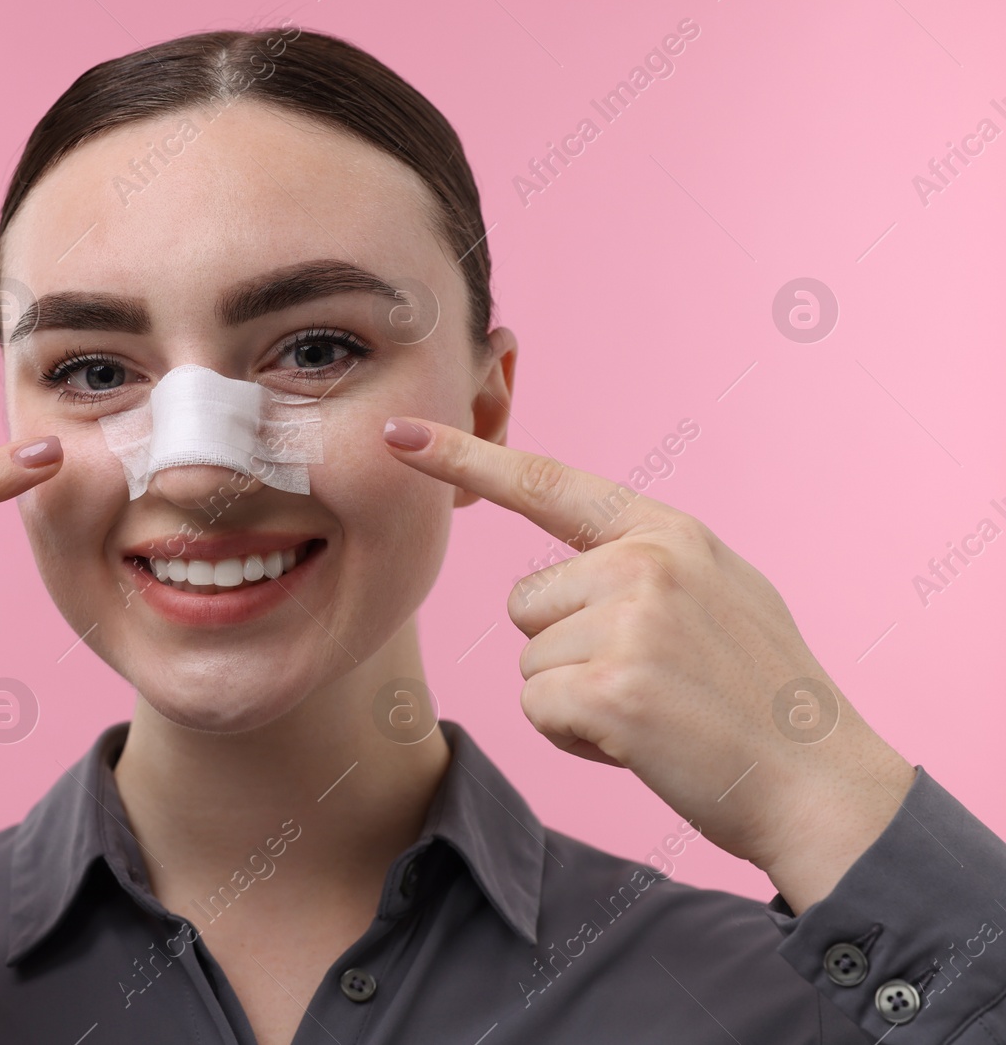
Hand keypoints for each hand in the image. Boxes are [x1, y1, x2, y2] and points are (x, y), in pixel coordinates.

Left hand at [381, 417, 913, 910]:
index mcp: (667, 533)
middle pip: (524, 603)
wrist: (821, 785)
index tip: (399, 434)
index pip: (546, 484)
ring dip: (571, 699)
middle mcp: (645, 563)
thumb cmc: (762, 698)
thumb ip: (644, 562)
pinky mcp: (611, 687)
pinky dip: (572, 737)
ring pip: (527, 660)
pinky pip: (535, 707)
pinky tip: (639, 742)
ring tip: (654, 711)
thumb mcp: (720, 592)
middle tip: (650, 681)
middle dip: (566, 652)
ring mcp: (629, 621)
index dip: (465, 458)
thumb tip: (579, 555)